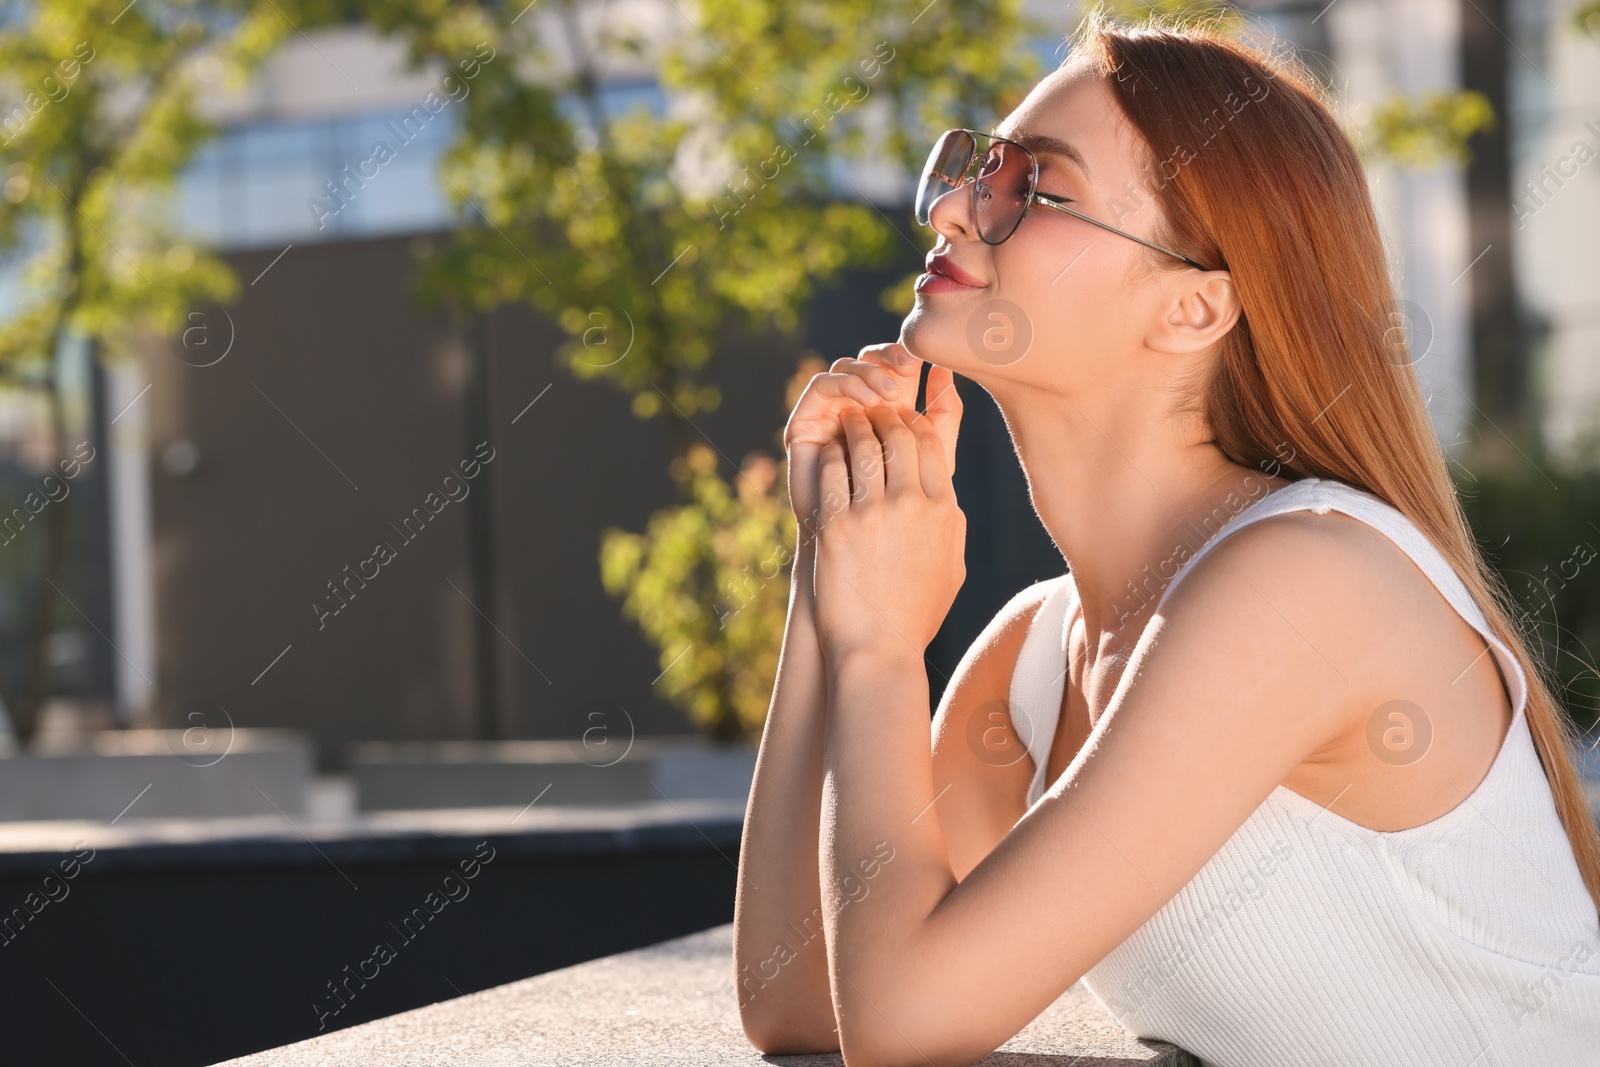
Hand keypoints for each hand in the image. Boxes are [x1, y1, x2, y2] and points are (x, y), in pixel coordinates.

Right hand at [784, 343, 961, 543]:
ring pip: (848, 367)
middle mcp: (858, 407)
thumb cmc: (902, 514)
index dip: (915, 359)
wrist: (860, 554)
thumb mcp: (933, 462)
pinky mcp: (805, 423)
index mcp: (890, 411)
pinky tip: (867, 402)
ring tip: (890, 392)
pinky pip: (822, 386)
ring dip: (871, 372)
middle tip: (910, 366)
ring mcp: (831, 413)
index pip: (900, 367)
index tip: (937, 364)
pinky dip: (846, 385)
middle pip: (872, 359)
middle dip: (893, 357)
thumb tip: (946, 371)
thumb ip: (943, 420)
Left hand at [812, 400, 965, 661]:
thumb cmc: (914, 615)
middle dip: (885, 415)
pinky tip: (829, 450)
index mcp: (944, 511)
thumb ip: (951, 526)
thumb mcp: (951, 567)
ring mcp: (874, 512)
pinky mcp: (837, 523)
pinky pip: (834, 469)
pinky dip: (832, 453)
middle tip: (872, 409)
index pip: (933, 444)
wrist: (878, 650)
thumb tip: (948, 500)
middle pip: (900, 435)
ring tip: (848, 420)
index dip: (916, 421)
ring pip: (864, 444)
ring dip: (855, 425)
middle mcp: (913, 504)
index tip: (904, 415)